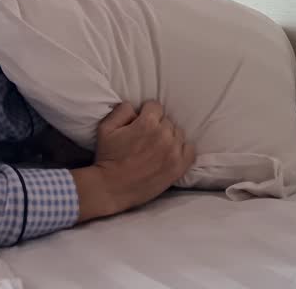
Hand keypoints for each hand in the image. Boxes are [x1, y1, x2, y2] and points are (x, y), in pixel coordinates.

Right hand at [71, 101, 195, 221]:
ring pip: (178, 134)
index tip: (139, 123)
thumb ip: (122, 110)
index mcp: (147, 123)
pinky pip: (190, 150)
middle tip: (145, 139)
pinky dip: (182, 150)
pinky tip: (170, 154)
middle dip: (156, 126)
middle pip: (167, 120)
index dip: (145, 113)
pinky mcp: (178, 167)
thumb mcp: (105, 128)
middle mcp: (164, 135)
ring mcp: (173, 152)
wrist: (112, 187)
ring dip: (168, 138)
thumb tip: (135, 107)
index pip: (155, 106)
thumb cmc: (107, 157)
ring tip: (155, 148)